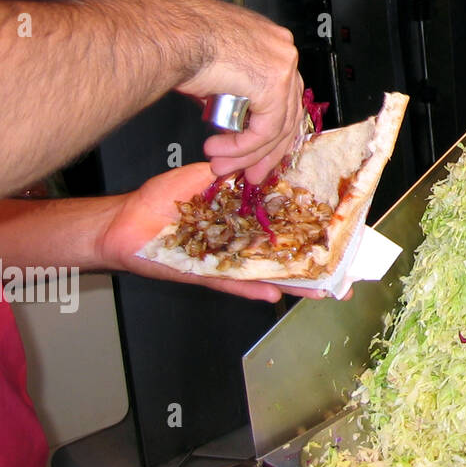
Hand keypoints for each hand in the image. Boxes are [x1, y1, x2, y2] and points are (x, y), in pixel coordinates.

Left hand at [100, 163, 325, 300]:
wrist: (124, 223)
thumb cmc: (159, 200)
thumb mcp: (202, 177)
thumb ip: (234, 177)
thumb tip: (263, 170)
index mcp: (241, 215)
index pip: (284, 219)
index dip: (310, 225)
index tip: (336, 228)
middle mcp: (238, 239)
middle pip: (283, 251)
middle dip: (313, 261)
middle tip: (341, 267)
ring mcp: (226, 258)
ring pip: (267, 272)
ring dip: (294, 283)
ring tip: (321, 289)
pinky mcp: (207, 274)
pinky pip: (234, 284)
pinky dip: (253, 291)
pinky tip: (275, 295)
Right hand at [171, 0, 303, 183]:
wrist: (166, 33)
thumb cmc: (177, 41)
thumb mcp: (214, 73)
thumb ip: (231, 95)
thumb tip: (231, 122)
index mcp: (270, 45)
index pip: (284, 97)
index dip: (271, 132)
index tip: (257, 154)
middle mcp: (282, 52)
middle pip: (287, 114)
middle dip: (265, 151)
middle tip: (249, 173)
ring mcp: (282, 66)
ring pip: (277, 126)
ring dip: (247, 154)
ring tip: (221, 165)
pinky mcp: (273, 83)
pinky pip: (265, 129)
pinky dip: (242, 147)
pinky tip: (220, 152)